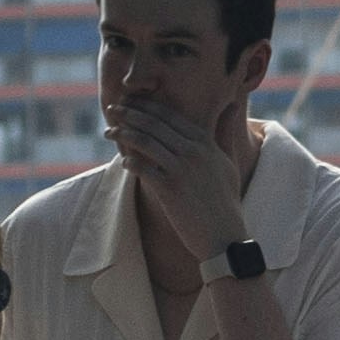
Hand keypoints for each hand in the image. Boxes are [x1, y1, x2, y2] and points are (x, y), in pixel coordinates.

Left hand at [109, 94, 252, 257]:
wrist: (225, 237)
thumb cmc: (227, 201)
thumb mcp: (229, 163)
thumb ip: (224, 133)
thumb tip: (230, 104)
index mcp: (205, 143)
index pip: (170, 116)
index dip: (147, 106)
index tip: (131, 102)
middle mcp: (193, 152)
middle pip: (153, 124)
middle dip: (129, 114)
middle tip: (113, 110)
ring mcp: (181, 170)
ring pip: (144, 142)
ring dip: (122, 134)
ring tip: (108, 131)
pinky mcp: (169, 189)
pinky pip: (142, 168)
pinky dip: (130, 161)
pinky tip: (123, 161)